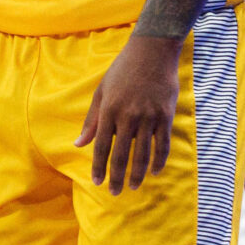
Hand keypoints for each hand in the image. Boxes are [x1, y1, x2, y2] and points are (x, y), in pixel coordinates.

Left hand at [77, 34, 178, 192]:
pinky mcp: (165, 115)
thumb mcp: (101, 92)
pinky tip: (155, 172)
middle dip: (116, 176)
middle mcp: (128, 116)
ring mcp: (148, 117)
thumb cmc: (122, 71)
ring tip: (134, 186)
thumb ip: (91, 120)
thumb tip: (78, 144)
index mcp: (109, 111)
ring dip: (138, 174)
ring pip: (143, 154)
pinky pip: (162, 144)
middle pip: (121, 155)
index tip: (97, 182)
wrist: (152, 52)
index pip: (101, 146)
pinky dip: (159, 161)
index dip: (98, 167)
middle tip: (114, 192)